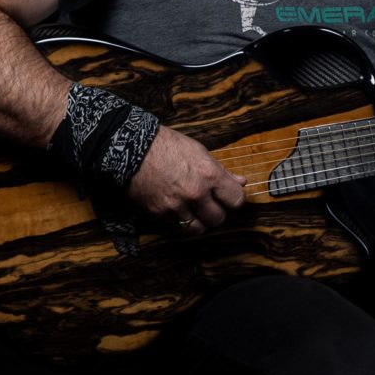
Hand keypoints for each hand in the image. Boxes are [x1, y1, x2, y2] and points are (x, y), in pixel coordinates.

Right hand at [125, 124, 246, 234]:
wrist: (133, 149)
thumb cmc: (168, 145)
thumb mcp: (200, 152)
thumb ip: (222, 171)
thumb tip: (241, 182)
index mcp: (209, 174)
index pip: (236, 200)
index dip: (234, 199)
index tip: (229, 197)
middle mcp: (196, 193)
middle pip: (219, 218)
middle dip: (217, 212)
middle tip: (211, 203)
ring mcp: (178, 206)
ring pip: (200, 228)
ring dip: (201, 221)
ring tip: (196, 210)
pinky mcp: (161, 214)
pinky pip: (179, 228)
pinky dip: (183, 222)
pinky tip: (181, 211)